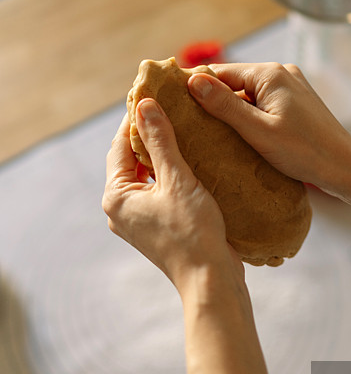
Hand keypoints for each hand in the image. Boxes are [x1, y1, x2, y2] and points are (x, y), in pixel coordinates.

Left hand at [102, 99, 241, 290]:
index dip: (135, 117)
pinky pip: (159, 192)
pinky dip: (171, 175)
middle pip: (131, 160)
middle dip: (150, 135)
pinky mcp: (157, 228)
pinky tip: (192, 161)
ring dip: (163, 154)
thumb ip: (160, 141)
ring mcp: (138, 221)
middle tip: (171, 108)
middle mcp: (120, 209)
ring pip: (147, 176)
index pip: (120, 145)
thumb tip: (144, 104)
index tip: (152, 93)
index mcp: (116, 196)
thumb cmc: (193, 232)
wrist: (211, 280)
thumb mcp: (177, 179)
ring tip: (184, 130)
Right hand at [187, 62, 350, 195]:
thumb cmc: (305, 153)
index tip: (170, 100)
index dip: (194, 86)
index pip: (219, 72)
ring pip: (247, 95)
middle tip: (185, 122)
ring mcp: (291, 88)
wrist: (346, 169)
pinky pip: (262, 105)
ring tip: (208, 133)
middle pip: (233, 83)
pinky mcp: (296, 104)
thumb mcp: (258, 132)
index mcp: (270, 74)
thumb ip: (225, 106)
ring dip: (230, 112)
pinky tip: (237, 136)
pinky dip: (248, 117)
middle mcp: (281, 73)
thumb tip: (193, 81)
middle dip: (212, 101)